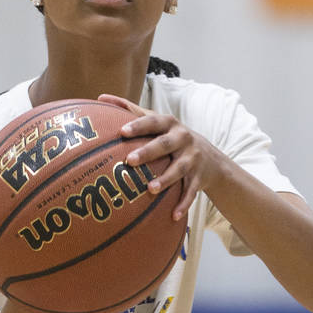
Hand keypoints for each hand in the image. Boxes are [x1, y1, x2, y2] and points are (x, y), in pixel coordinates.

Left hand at [98, 93, 225, 220]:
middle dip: (148, 152)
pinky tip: (173, 215)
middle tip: (129, 160)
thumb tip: (101, 97)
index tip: (121, 131)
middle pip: (165, 144)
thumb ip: (131, 110)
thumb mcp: (157, 122)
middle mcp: (183, 139)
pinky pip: (191, 192)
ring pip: (179, 169)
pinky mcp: (199, 178)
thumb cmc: (172, 137)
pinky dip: (183, 204)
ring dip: (166, 179)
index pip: (152, 122)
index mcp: (169, 124)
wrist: (211, 159)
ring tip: (151, 189)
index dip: (138, 126)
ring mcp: (192, 159)